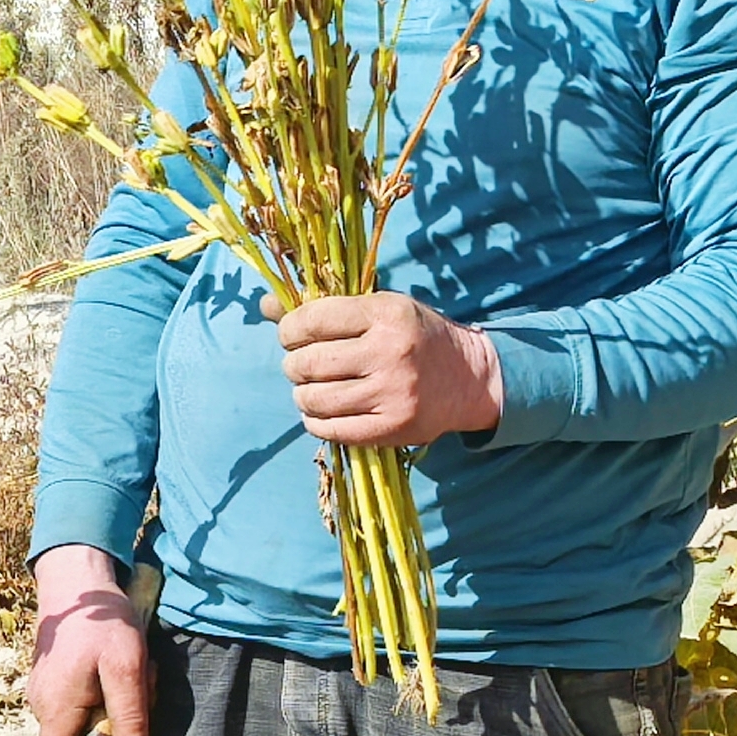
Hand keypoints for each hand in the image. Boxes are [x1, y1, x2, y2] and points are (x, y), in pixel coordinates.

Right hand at [27, 553, 153, 735]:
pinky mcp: (47, 677)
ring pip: (76, 722)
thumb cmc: (102, 622)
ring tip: (126, 676)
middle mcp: (41, 704)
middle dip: (107, 730)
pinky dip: (97, 693)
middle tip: (136, 696)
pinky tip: (113, 667)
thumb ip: (129, 716)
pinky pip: (72, 703)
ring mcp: (41, 690)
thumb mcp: (127, 667)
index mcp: (57, 708)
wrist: (76, 579)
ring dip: (106, 709)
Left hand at [272, 291, 502, 448]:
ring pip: (315, 398)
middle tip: (301, 365)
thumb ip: (324, 308)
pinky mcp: (393, 428)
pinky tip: (322, 412)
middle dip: (294, 364)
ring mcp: (392, 393)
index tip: (291, 335)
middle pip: (309, 362)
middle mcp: (389, 352)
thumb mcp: (379, 309)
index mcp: (386, 314)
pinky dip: (315, 421)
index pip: (313, 319)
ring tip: (312, 388)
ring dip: (302, 394)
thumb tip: (265, 306)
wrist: (470, 378)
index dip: (290, 329)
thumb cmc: (416, 337)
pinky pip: (331, 430)